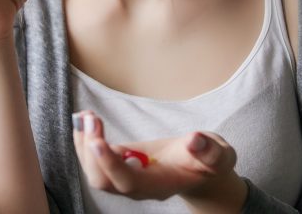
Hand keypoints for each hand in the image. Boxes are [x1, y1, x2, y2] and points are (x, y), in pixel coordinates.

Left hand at [72, 111, 247, 211]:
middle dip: (90, 151)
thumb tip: (195, 141)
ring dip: (84, 144)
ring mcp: (128, 176)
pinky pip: (97, 159)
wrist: (202, 170)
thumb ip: (210, 151)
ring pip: (96, 172)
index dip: (111, 164)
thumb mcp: (218, 155)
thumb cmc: (208, 162)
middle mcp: (139, 186)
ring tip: (83, 115)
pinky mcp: (122, 163)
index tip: (97, 141)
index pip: (129, 182)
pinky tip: (86, 119)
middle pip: (104, 181)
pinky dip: (87, 139)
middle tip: (88, 118)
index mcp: (160, 185)